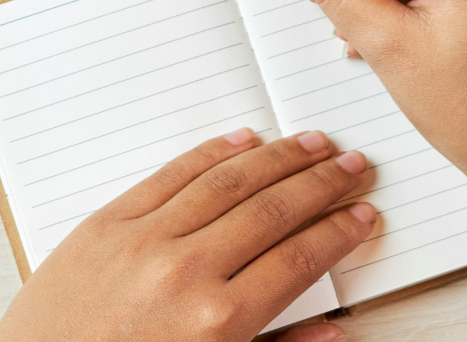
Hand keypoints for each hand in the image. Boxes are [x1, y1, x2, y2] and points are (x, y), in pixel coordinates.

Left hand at [0, 127, 374, 341]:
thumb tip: (332, 333)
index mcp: (218, 322)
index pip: (300, 259)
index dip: (339, 232)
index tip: (361, 216)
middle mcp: (186, 273)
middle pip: (274, 211)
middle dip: (322, 185)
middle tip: (352, 168)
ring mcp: (143, 242)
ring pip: (228, 182)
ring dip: (278, 158)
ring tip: (311, 145)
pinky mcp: (105, 225)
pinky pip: (169, 176)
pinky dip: (210, 154)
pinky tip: (241, 142)